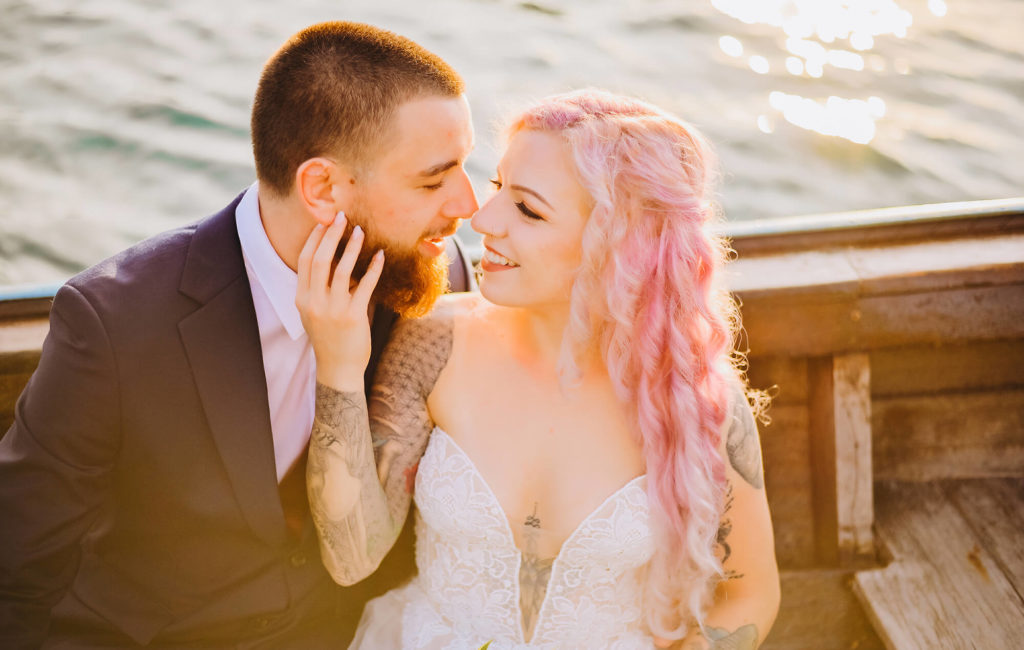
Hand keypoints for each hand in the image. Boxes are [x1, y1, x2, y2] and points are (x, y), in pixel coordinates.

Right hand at [295, 212, 384, 390]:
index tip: (324, 222)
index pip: (305, 260)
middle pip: (320, 259)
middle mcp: (314, 302)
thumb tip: (332, 258)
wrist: (338, 368)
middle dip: (331, 235)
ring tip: (361, 231)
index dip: (315, 239)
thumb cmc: (329, 337)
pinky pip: (365, 285)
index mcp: (302, 298)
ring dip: (352, 247)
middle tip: (342, 217)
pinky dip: (373, 268)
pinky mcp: (353, 316)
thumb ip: (318, 289)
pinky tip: (381, 256)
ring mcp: (333, 309)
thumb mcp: (315, 312)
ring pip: (341, 269)